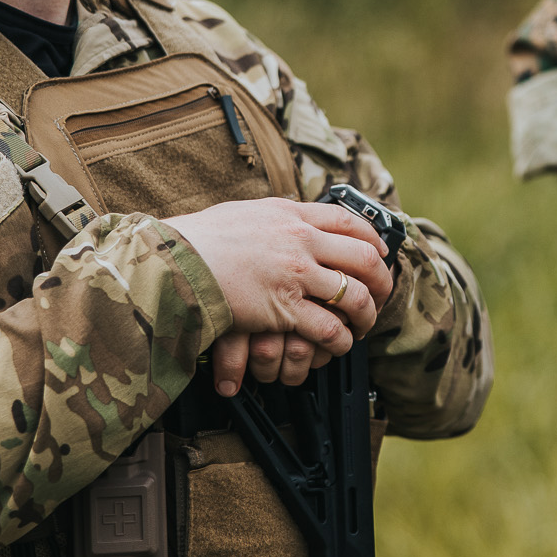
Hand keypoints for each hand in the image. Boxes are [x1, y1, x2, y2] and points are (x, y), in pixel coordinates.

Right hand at [165, 197, 392, 385]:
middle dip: (381, 280)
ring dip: (366, 314)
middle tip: (382, 294)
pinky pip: (329, 327)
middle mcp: (301, 240)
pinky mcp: (285, 307)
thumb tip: (284, 218)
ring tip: (362, 325)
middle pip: (363, 257)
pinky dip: (340, 339)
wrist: (174, 262)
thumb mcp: (243, 213)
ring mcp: (296, 273)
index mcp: (290, 214)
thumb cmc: (198, 240)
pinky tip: (339, 343)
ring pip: (354, 295)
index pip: (347, 220)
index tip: (379, 252)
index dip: (372, 238)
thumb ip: (271, 217)